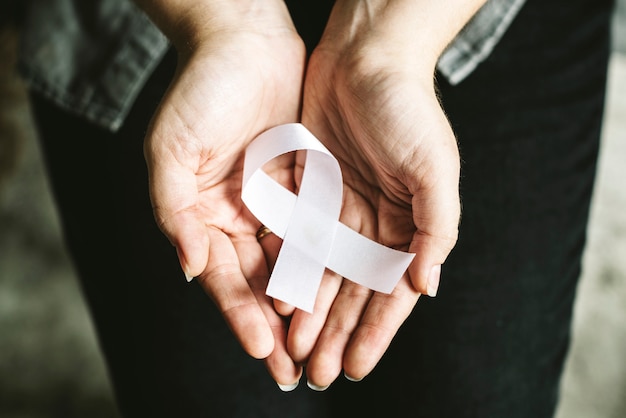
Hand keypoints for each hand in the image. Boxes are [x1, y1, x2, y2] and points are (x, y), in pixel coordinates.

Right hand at [139, 1, 305, 387]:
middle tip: (295, 371)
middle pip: (257, 283)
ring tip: (322, 347)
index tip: (262, 349)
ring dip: (304, 306)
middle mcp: (235, 218)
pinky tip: (339, 293)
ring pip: (290, 265)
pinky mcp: (302, 187)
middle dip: (275, 328)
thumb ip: (172, 212)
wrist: (244, 41)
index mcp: (199, 216)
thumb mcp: (170, 150)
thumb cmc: (200, 91)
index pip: (221, 277)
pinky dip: (325, 263)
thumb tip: (188, 269)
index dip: (239, 314)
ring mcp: (270, 205)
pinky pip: (316, 231)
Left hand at [281, 0, 482, 388]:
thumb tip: (426, 286)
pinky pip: (298, 241)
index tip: (356, 369)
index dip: (374, 334)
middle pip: (352, 293)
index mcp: (409, 228)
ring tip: (294, 350)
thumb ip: (437, 229)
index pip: (390, 294)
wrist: (366, 59)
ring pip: (322, 275)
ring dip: (309, 313)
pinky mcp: (312, 193)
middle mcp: (376, 226)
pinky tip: (276, 300)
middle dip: (336, 335)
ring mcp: (342, 212)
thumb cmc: (408, 110)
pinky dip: (288, 271)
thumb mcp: (436, 168)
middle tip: (317, 375)